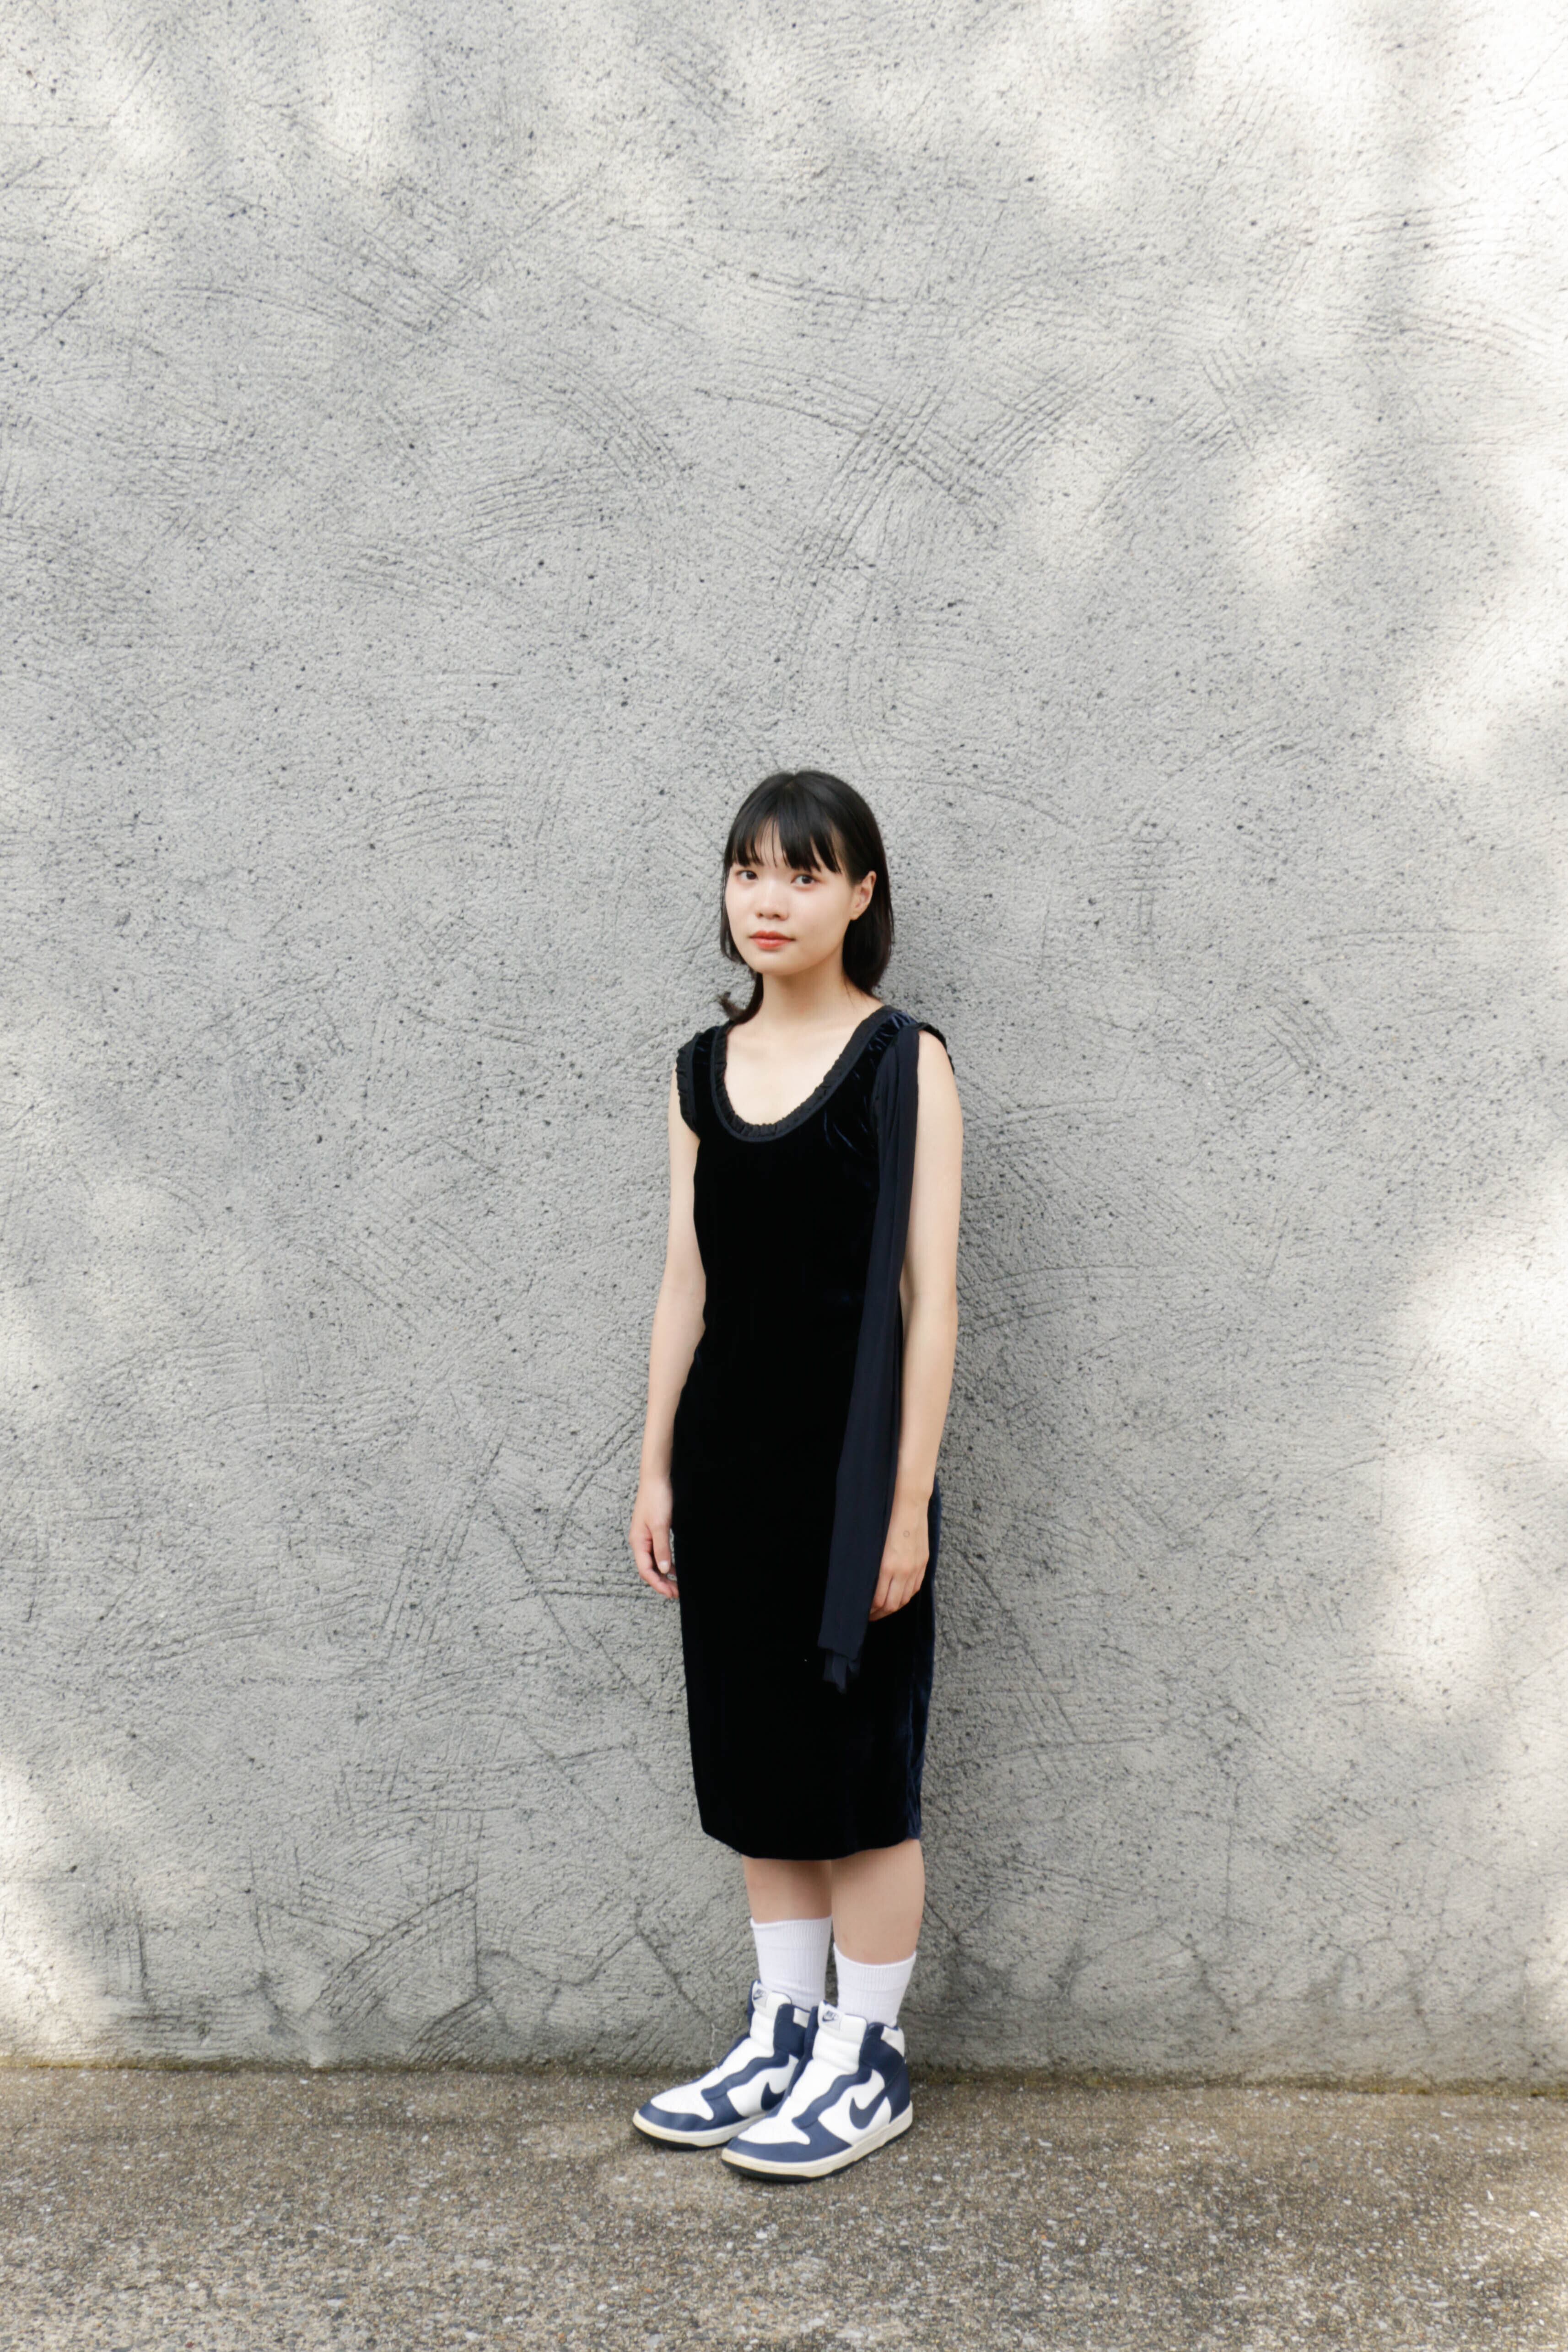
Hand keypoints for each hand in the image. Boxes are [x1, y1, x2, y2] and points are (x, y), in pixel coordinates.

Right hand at [629, 1474, 677, 1597]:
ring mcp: (645, 1537)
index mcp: (638, 1542)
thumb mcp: (661, 1526)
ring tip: (676, 1584)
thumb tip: (664, 1570)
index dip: (658, 1584)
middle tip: (677, 1593)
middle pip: (648, 1569)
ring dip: (664, 1575)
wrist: (656, 1479)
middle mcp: (639, 1542)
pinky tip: (674, 1568)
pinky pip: (657, 1553)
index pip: (646, 1571)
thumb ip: (662, 1549)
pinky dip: (665, 1563)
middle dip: (661, 1583)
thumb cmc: (656, 1499)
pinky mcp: (652, 1532)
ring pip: (653, 1562)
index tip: (671, 1593)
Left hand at [868, 1499, 928, 1620]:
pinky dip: (905, 1597)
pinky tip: (897, 1596)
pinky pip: (915, 1588)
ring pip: (905, 1599)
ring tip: (882, 1609)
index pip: (878, 1600)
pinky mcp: (923, 1563)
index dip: (869, 1610)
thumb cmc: (884, 1519)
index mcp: (886, 1566)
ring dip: (892, 1608)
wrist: (909, 1504)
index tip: (860, 1612)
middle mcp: (903, 1570)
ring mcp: (915, 1567)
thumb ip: (869, 1567)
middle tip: (869, 1616)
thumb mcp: (871, 1544)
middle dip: (879, 1614)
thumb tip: (861, 1586)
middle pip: (892, 1604)